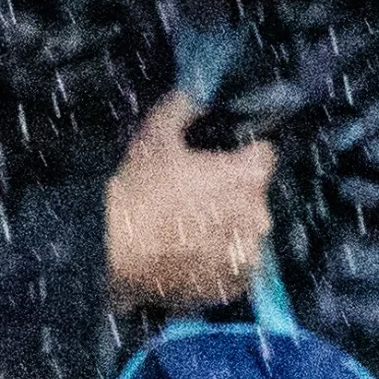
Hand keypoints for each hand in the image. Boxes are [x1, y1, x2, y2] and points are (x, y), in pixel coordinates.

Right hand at [103, 88, 273, 311]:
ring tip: (190, 229)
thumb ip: (183, 106)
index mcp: (248, 177)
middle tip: (194, 196)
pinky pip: (235, 266)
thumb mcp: (155, 134)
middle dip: (232, 194)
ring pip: (246, 233)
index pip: (265, 156)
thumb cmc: (138, 190)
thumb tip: (197, 92)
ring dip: (227, 229)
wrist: (114, 252)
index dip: (243, 155)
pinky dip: (219, 260)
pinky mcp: (232, 286)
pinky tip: (190, 254)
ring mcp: (247, 256)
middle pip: (254, 197)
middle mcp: (258, 218)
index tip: (221, 160)